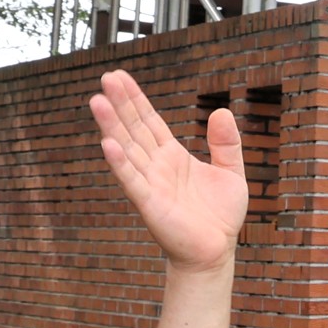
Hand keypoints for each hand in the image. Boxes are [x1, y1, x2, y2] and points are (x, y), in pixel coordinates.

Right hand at [87, 69, 247, 270]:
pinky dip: (120, 163)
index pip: (150, 121)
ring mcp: (150, 183)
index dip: (136, 99)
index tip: (119, 76)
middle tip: (106, 78)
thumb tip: (220, 111)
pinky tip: (107, 144)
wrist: (215, 251)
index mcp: (172, 155)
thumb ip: (226, 143)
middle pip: (134, 128)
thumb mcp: (231, 172)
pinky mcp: (150, 204)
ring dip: (111, 126)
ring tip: (96, 101)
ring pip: (127, 149)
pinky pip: (132, 180)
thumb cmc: (219, 215)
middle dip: (121, 104)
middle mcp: (156, 165)